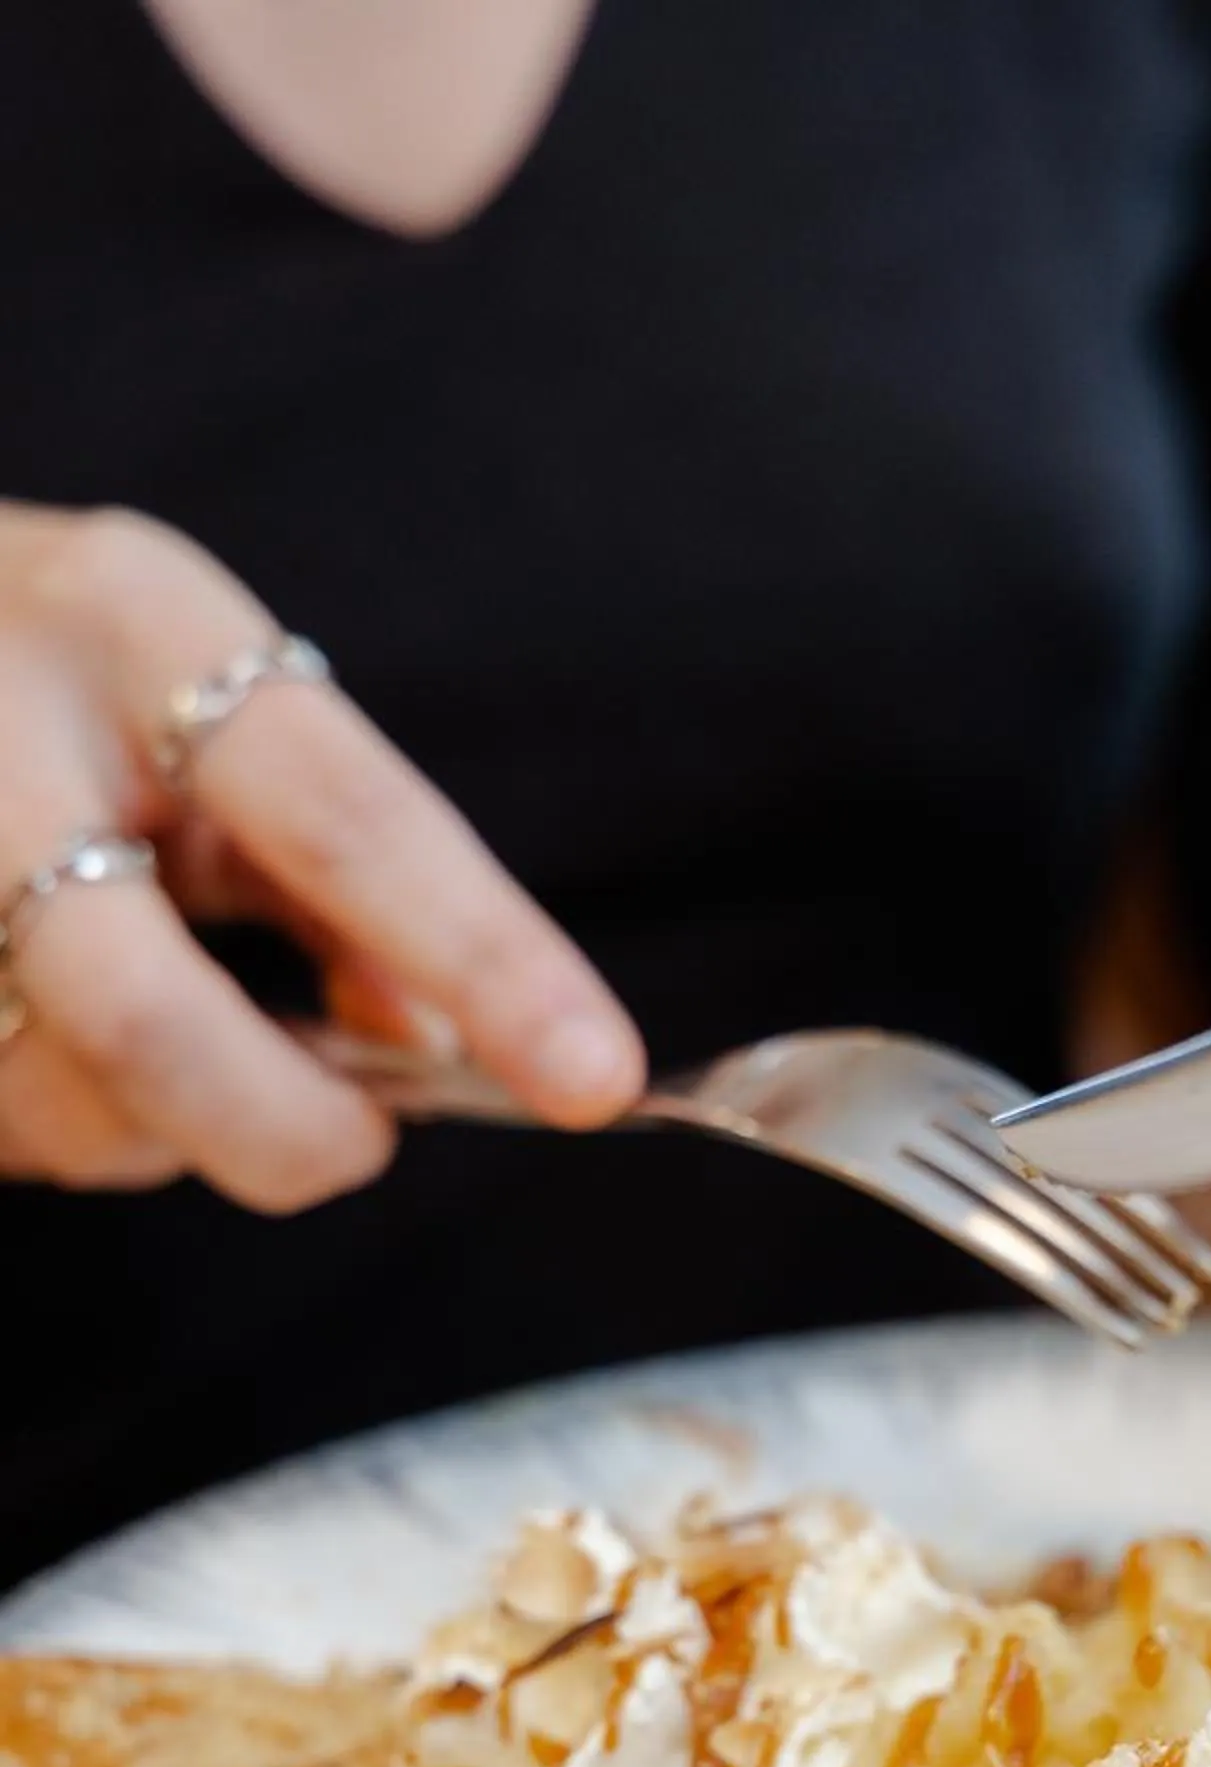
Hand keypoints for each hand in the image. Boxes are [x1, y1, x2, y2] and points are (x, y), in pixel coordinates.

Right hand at [0, 506, 643, 1206]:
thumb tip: (444, 1047)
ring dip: (167, 1127)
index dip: (484, 962)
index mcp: (131, 623)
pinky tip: (70, 1035)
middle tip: (361, 1141)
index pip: (344, 819)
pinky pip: (5, 1121)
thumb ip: (344, 878)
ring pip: (61, 1098)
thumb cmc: (72, 685)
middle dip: (283, 1127)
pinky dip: (84, 1120)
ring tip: (185, 1042)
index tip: (594, 1077)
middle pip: (146, 1014)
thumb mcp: (217, 711)